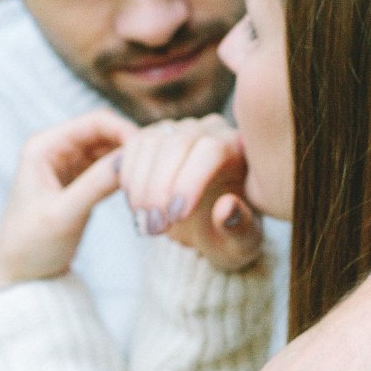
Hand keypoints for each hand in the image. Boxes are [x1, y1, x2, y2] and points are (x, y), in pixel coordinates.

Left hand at [0, 109, 138, 292]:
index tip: (153, 153)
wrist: (22, 275)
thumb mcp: (64, 214)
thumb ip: (95, 184)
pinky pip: (110, 167)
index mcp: (43, 146)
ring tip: (153, 181)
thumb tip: (132, 158)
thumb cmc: (31, 245)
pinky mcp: (80, 181)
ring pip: (111, 149)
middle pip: (107, 131)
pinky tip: (141, 190)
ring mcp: (69, 163)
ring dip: (131, 161)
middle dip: (133, 146)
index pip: (95, 121)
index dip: (126, 131)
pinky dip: (126, 175)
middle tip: (160, 169)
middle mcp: (56, 147)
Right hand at [117, 114, 261, 271]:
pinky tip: (137, 208)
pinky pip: (134, 146)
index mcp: (239, 149)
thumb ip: (238, 226)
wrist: (208, 227)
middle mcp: (210, 131)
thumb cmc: (229, 231)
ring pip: (151, 143)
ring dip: (141, 187)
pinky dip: (129, 178)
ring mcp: (179, 130)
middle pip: (178, 143)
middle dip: (160, 188)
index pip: (212, 150)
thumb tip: (226, 207)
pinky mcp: (153, 137)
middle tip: (156, 227)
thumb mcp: (241, 240)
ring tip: (145, 223)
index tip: (177, 217)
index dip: (190, 181)